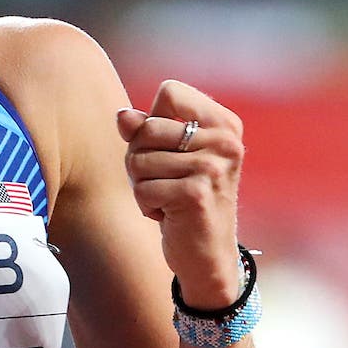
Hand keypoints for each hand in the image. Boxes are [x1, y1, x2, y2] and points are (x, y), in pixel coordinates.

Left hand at [115, 80, 244, 307]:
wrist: (208, 255)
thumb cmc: (184, 199)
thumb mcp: (166, 157)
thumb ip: (144, 131)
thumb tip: (122, 117)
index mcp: (224, 123)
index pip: (169, 92)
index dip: (153, 121)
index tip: (168, 149)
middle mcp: (225, 140)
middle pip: (147, 127)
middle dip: (140, 158)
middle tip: (164, 181)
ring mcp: (213, 167)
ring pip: (139, 160)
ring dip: (142, 185)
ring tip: (167, 199)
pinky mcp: (196, 194)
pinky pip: (143, 188)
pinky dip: (146, 205)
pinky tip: (169, 215)